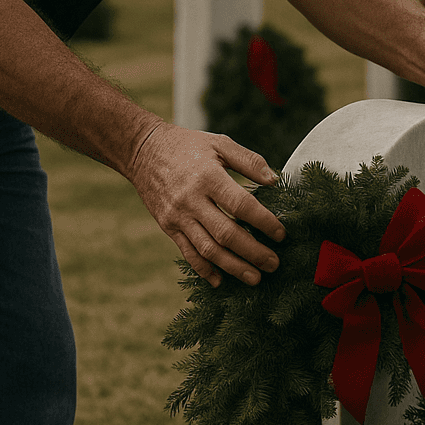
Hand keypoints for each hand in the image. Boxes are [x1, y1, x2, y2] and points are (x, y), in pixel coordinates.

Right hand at [126, 122, 285, 286]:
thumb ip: (248, 160)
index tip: (281, 234)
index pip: (241, 205)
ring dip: (233, 267)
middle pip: (226, 233)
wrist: (143, 150)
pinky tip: (220, 281)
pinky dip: (204, 270)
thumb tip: (274, 180)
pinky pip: (187, 253)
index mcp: (208, 177)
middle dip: (253, 252)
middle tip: (274, 264)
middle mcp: (191, 200)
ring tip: (255, 278)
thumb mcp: (219, 143)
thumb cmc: (188, 145)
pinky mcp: (168, 227)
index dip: (263, 222)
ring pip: (208, 249)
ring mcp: (178, 216)